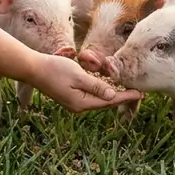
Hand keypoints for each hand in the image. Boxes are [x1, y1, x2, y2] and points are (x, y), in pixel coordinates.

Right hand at [26, 53, 143, 112]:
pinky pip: (91, 96)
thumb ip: (96, 86)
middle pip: (105, 103)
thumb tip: (113, 96)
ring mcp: (74, 102)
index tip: (141, 93)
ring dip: (112, 95)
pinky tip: (109, 88)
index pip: (109, 101)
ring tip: (127, 91)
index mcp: (82, 103)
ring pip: (98, 100)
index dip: (126, 97)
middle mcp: (79, 106)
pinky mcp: (71, 96)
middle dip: (121, 97)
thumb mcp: (79, 76)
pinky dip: (102, 92)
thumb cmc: (55, 69)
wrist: (33, 69)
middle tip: (138, 92)